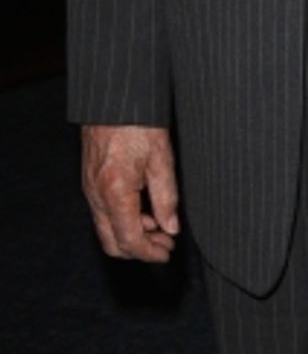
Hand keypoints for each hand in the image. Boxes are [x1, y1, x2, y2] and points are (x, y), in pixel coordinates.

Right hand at [82, 125, 179, 263]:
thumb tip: (170, 227)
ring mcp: (90, 189)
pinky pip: (103, 213)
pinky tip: (145, 211)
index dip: (149, 253)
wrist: (112, 99)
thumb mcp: (162, 159)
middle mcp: (96, 195)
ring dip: (132, 235)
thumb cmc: (138, 122)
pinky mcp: (90, 182)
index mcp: (115, 192)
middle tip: (165, 245)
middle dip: (139, 250)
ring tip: (161, 228)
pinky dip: (123, 220)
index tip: (167, 254)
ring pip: (106, 229)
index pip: (129, 240)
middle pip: (112, 242)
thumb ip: (166, 198)